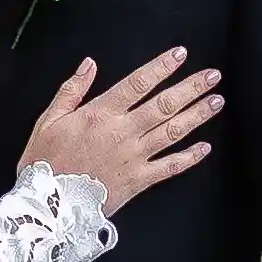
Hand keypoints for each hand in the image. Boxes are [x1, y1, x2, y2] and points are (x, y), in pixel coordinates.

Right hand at [23, 45, 220, 213]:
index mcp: (100, 114)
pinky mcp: (139, 180)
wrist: (48, 206)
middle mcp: (123, 132)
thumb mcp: (49, 120)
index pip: (138, 83)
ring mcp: (134, 156)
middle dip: (191, 88)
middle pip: (164, 104)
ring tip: (216, 101)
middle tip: (213, 76)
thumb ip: (71, 90)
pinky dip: (189, 157)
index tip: (180, 54)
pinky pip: (169, 167)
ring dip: (197, 115)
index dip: (161, 67)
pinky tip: (205, 147)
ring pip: (173, 131)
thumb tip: (89, 64)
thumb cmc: (45, 163)